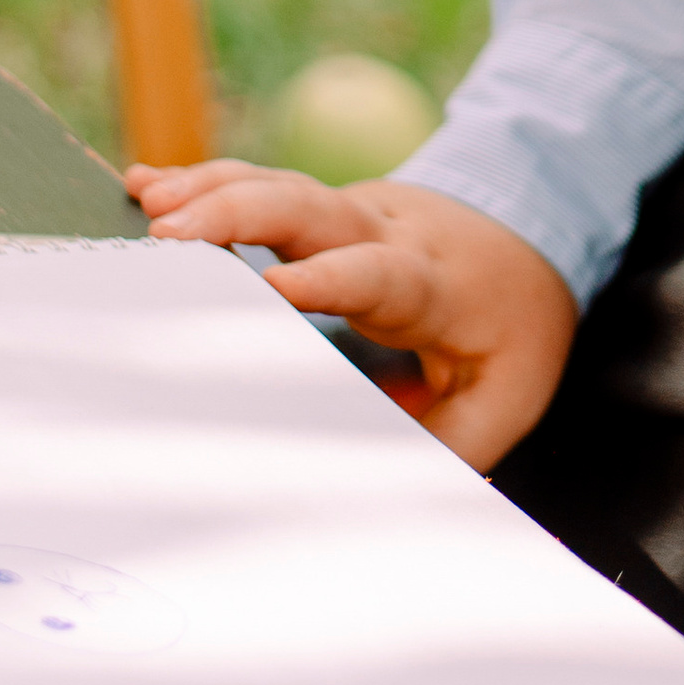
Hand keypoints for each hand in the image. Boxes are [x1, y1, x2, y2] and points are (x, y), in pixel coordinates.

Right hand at [124, 158, 578, 469]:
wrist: (537, 233)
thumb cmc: (514, 329)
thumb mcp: (509, 394)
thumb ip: (450, 446)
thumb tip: (380, 501)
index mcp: (432, 284)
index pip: (378, 274)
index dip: (327, 280)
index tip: (269, 291)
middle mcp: (389, 233)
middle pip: (315, 209)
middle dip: (242, 213)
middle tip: (170, 232)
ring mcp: (355, 211)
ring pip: (282, 186)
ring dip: (214, 191)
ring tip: (147, 201)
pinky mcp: (327, 208)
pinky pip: (265, 185)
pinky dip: (207, 183)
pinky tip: (147, 184)